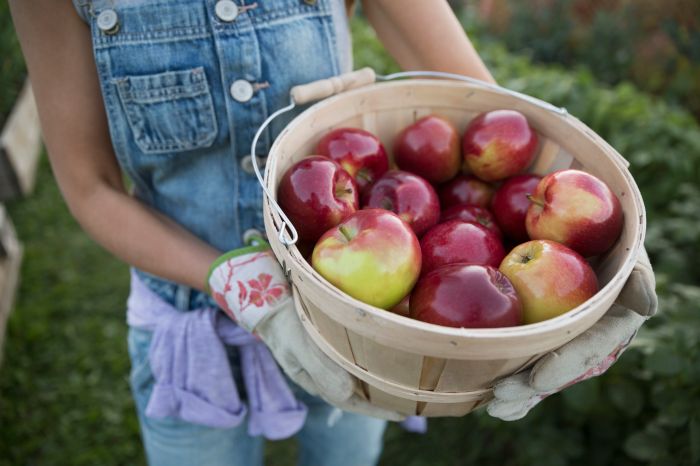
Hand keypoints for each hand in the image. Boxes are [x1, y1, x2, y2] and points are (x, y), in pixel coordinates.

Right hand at [207, 237, 403, 420]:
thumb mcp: (298, 343)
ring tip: (407, 377)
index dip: (377, 410)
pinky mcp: (331, 336)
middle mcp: (324, 370)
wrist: (265, 294)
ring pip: (359, 372)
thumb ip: (322, 367)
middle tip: (412, 399)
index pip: (350, 401)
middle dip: (383, 396)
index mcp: (315, 379)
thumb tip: (349, 392)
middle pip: (358, 390)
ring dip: (381, 375)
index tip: (403, 413)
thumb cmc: (282, 319)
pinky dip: (374, 351)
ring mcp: (327, 354)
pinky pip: (357, 350)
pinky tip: (390, 345)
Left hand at [487, 248, 657, 420]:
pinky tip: (484, 396)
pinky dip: (503, 375)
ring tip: (493, 407)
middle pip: (557, 369)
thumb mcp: (628, 253)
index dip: (564, 365)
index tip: (537, 380)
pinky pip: (520, 357)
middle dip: (530, 387)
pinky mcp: (538, 335)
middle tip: (501, 395)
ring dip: (517, 393)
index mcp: (610, 326)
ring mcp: (561, 341)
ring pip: (537, 372)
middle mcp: (585, 340)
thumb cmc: (609, 242)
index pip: (587, 349)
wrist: (580, 233)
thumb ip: (636, 277)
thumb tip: (645, 307)